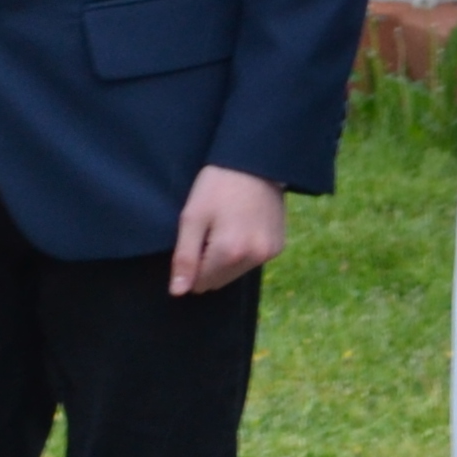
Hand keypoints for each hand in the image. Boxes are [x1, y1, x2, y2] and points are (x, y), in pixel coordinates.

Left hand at [171, 165, 286, 298]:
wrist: (256, 163)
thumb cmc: (218, 187)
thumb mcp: (192, 218)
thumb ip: (185, 258)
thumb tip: (179, 292)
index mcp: (229, 252)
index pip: (200, 282)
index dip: (192, 264)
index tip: (196, 237)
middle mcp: (253, 257)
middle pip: (218, 281)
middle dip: (209, 264)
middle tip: (210, 231)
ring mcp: (269, 253)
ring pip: (235, 273)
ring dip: (226, 259)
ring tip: (227, 227)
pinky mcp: (278, 247)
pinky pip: (252, 262)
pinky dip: (243, 252)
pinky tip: (242, 228)